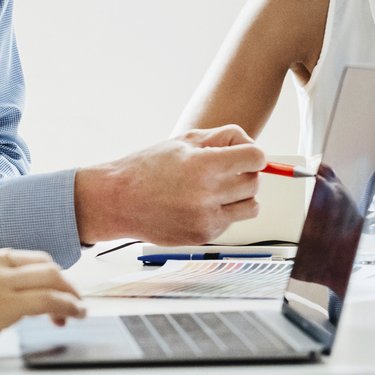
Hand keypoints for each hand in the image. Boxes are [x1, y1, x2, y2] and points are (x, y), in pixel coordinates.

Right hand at [0, 244, 83, 367]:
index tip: (47, 285)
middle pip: (41, 263)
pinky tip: (73, 314)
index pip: (19, 257)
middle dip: (60, 280)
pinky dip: (69, 306)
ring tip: (77, 308)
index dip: (39, 273)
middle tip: (68, 296)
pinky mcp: (4, 305)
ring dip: (70, 293)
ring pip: (51, 278)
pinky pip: (50, 300)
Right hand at [75, 125, 266, 243]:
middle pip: (254, 182)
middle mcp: (208, 195)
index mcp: (205, 166)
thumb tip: (252, 146)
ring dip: (241, 196)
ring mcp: (206, 220)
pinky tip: (201, 204)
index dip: (253, 154)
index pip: (256, 158)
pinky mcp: (202, 236)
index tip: (245, 155)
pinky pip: (231, 222)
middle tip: (226, 169)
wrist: (117, 201)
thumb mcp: (185, 141)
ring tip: (218, 188)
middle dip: (246, 173)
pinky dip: (224, 212)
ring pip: (251, 206)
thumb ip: (223, 138)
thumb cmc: (148, 168)